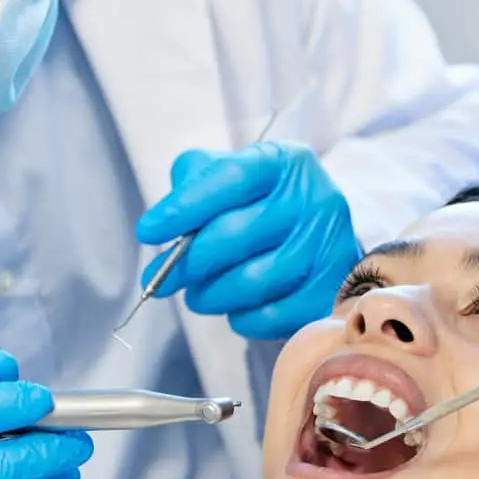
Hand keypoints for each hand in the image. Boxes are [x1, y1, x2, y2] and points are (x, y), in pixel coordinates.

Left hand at [136, 141, 358, 338]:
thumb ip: (194, 182)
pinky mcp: (331, 291)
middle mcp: (314, 198)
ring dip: (210, 295)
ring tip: (198, 294)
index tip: (146, 231)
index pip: (230, 177)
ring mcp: (328, 247)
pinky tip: (235, 307)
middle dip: (187, 263)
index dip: (184, 207)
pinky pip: (271, 315)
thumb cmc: (262, 205)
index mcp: (285, 161)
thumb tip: (164, 222)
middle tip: (162, 278)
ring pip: (250, 281)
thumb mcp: (231, 175)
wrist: (321, 239)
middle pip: (234, 234)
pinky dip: (241, 317)